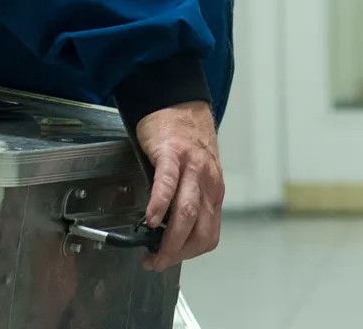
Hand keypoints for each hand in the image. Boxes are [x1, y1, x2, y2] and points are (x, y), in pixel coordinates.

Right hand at [133, 101, 222, 270]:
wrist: (178, 99)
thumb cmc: (184, 137)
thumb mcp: (195, 173)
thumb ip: (188, 198)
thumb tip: (169, 228)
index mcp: (212, 191)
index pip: (208, 234)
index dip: (188, 253)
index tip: (168, 260)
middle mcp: (207, 182)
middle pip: (200, 230)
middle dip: (177, 253)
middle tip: (156, 263)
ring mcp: (192, 167)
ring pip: (187, 213)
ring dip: (169, 239)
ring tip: (152, 251)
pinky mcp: (172, 152)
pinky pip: (167, 183)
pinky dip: (160, 205)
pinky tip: (150, 218)